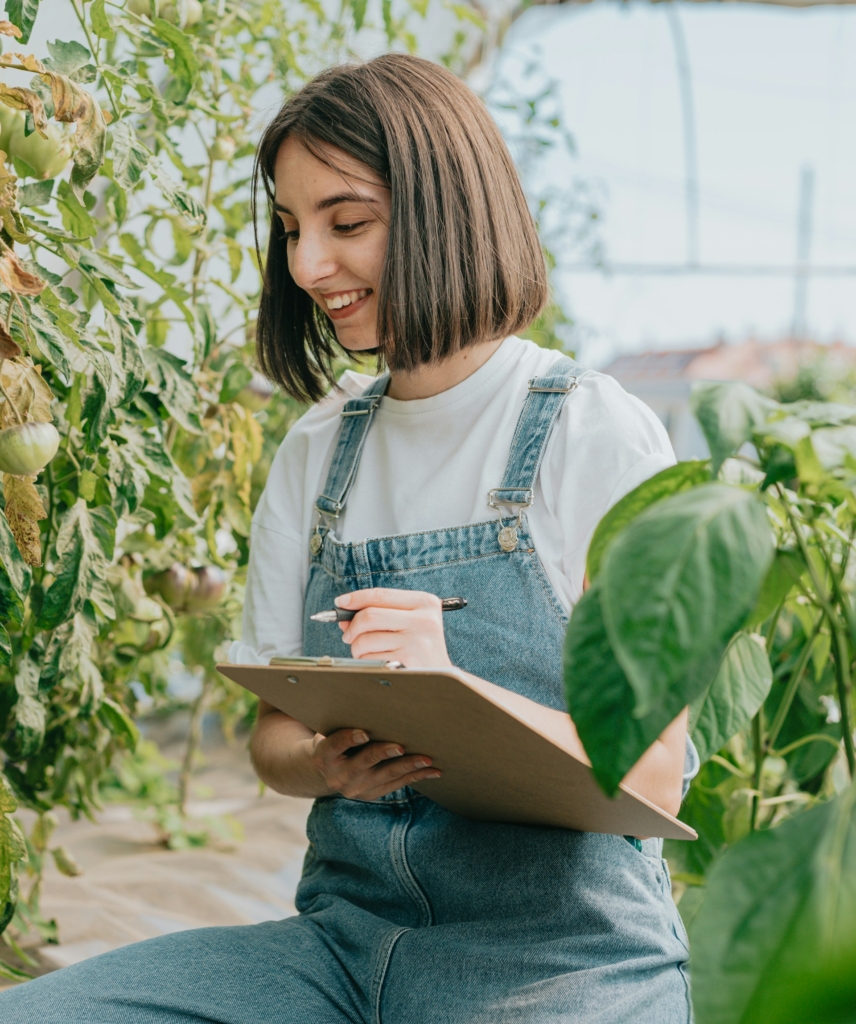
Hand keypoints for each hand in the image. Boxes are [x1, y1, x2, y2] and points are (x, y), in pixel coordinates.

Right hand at [309, 728, 440, 800]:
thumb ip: (345, 717)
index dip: (349, 738)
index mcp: (323, 757)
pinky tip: (433, 770)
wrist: (330, 769)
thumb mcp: (331, 729)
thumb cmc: (335, 737)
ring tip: (426, 758)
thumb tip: (376, 686)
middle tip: (401, 746)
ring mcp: (356, 788)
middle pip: (364, 762)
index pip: (335, 745)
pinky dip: (416, 776)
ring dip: (408, 766)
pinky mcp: (372, 794)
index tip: (364, 732)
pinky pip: (398, 784)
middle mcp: (338, 776)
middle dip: (383, 753)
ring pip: (386, 775)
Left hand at [336, 588, 452, 668]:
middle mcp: (424, 618)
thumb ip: (380, 614)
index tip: (340, 602)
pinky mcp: (408, 658)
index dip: (355, 598)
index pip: (380, 595)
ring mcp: (417, 639)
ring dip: (357, 648)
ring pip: (366, 638)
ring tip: (366, 653)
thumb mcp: (409, 624)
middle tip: (348, 636)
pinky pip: (370, 657)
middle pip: (369, 615)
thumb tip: (344, 613)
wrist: (442, 681)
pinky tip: (377, 663)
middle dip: (352, 627)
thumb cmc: (420, 650)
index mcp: (425, 603)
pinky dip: (366, 661)